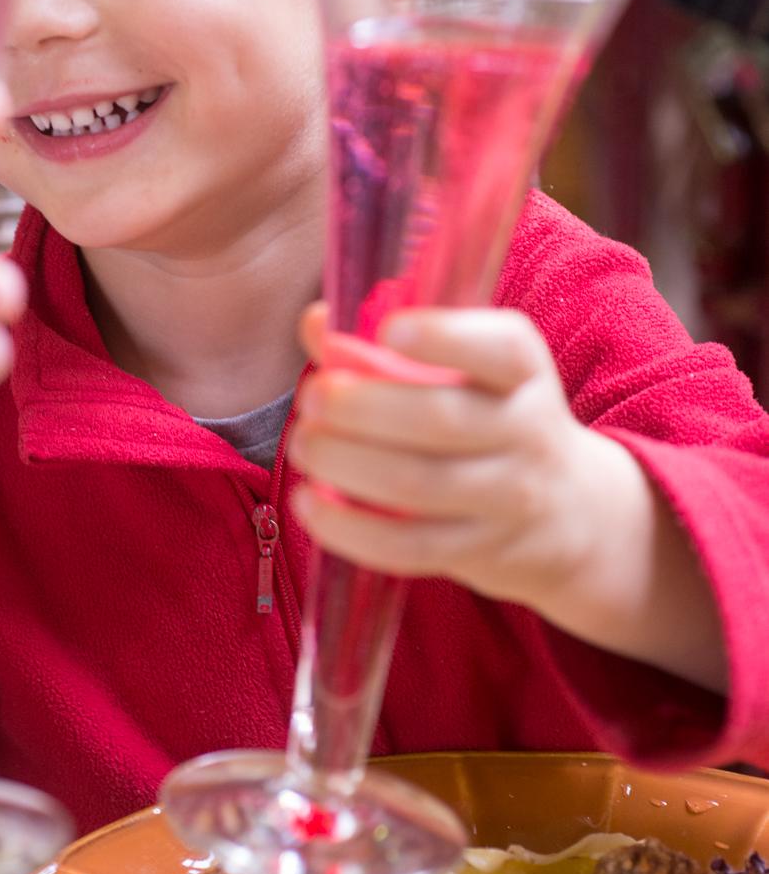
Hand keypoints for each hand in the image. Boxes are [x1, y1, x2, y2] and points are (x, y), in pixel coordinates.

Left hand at [289, 304, 725, 691]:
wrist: (570, 512)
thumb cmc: (490, 420)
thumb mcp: (467, 373)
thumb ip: (386, 347)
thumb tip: (315, 323)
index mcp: (523, 371)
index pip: (502, 348)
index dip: (444, 336)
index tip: (389, 329)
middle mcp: (526, 430)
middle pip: (441, 418)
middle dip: (361, 406)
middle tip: (312, 397)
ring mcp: (509, 497)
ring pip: (418, 484)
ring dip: (343, 463)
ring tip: (303, 445)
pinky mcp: (482, 550)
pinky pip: (409, 546)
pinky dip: (350, 528)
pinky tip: (310, 504)